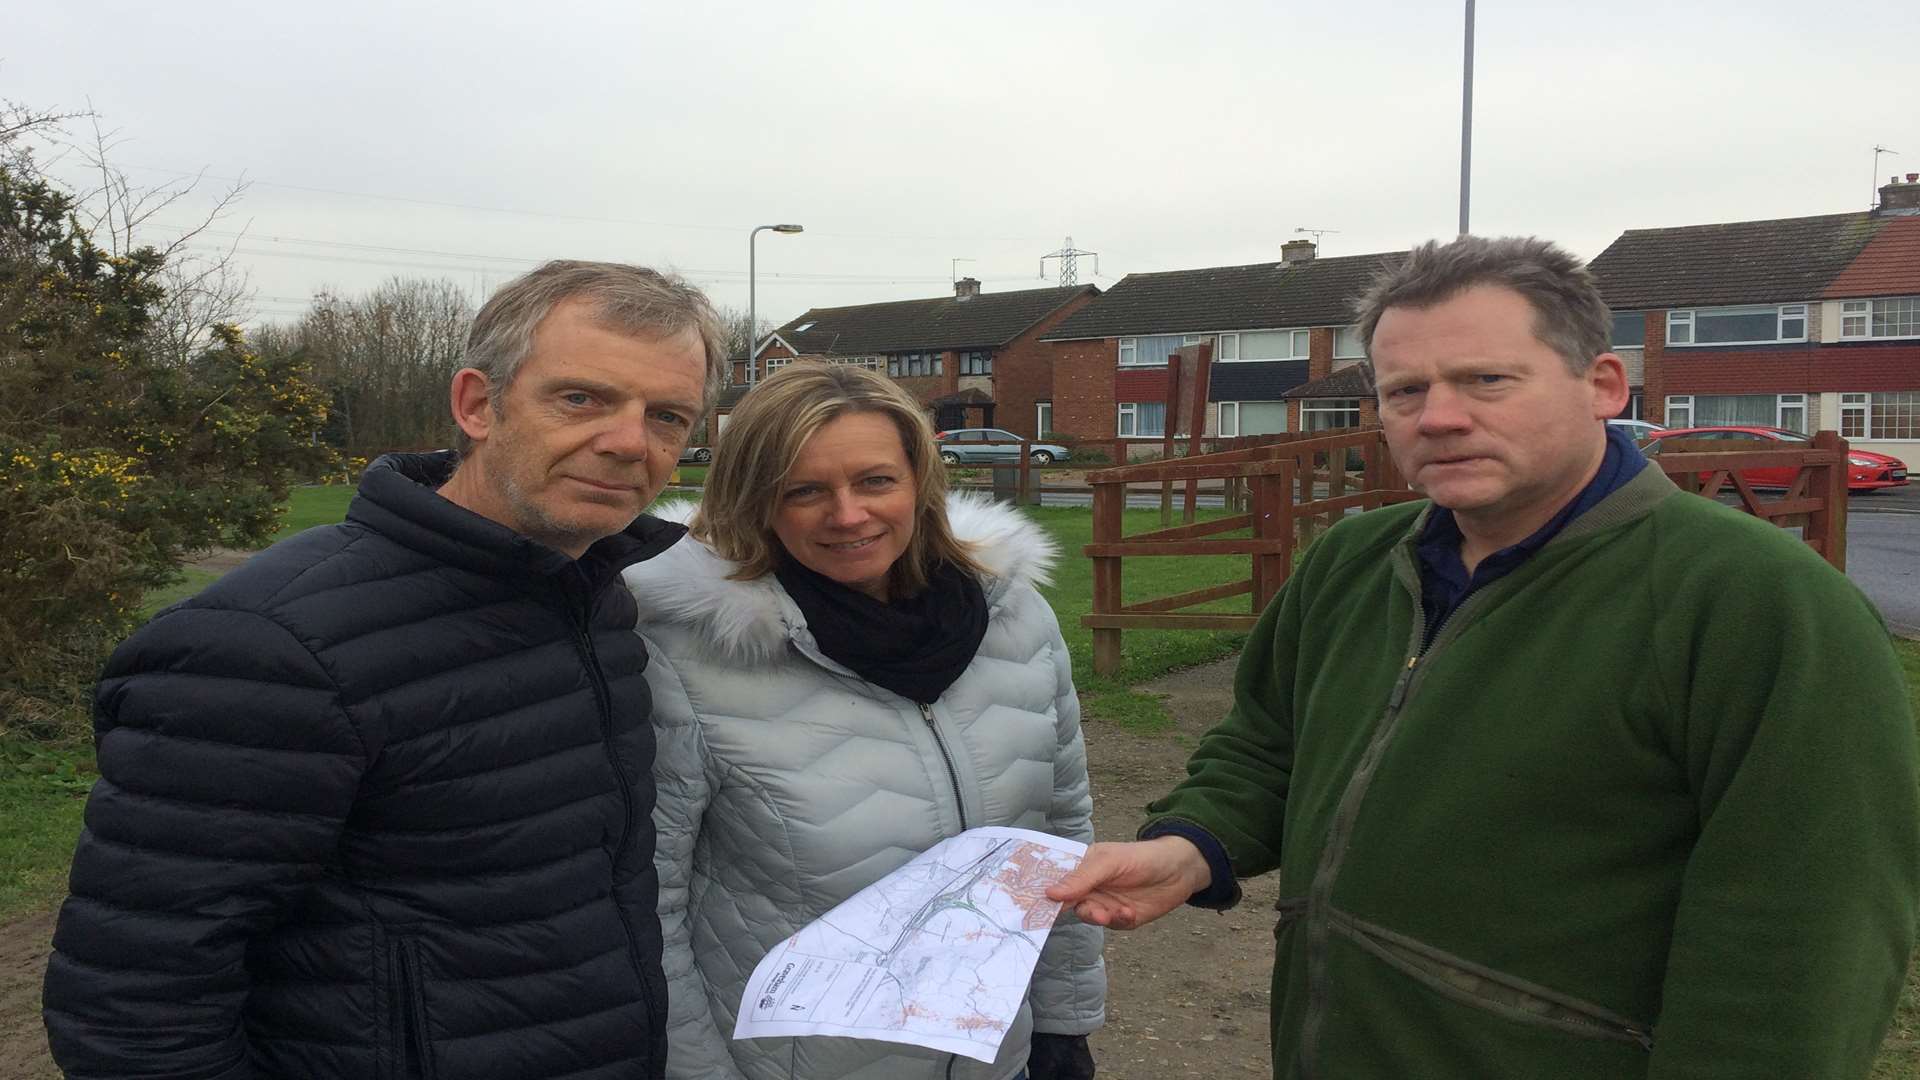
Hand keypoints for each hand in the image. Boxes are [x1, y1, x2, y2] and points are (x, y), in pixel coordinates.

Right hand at [1046, 836, 1211, 929]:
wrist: (1180, 870)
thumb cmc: (1142, 857)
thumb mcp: (1109, 862)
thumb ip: (1081, 878)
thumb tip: (1050, 894)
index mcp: (1082, 867)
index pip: (1057, 880)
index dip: (1045, 892)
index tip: (1033, 906)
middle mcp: (1090, 886)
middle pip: (1070, 903)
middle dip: (1080, 908)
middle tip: (1094, 912)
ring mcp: (1105, 903)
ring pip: (1089, 917)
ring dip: (1099, 917)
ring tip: (1112, 914)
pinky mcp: (1121, 918)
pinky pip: (1112, 925)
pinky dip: (1118, 921)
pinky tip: (1130, 913)